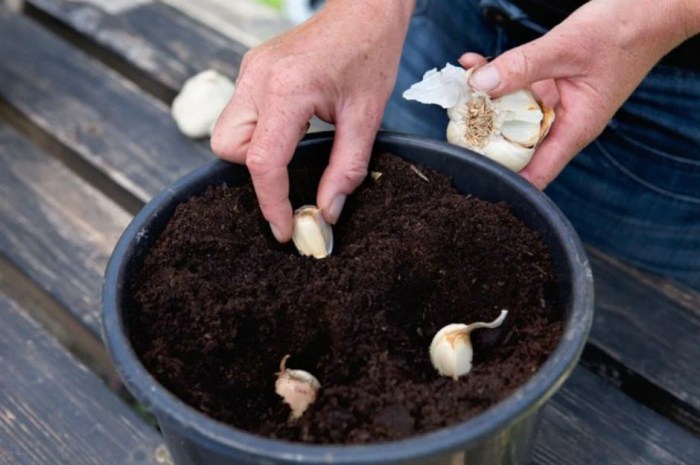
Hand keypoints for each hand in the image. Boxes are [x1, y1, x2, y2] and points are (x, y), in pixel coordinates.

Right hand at [211, 1, 413, 241]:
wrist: (364, 10)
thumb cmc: (370, 53)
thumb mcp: (367, 118)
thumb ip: (346, 170)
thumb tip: (327, 211)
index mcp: (287, 90)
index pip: (263, 161)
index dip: (272, 203)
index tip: (285, 228)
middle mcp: (258, 78)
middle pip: (228, 147)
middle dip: (255, 170)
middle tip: (293, 170)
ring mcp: (250, 71)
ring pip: (228, 132)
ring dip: (255, 151)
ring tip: (296, 142)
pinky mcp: (252, 69)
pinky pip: (240, 114)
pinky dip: (259, 131)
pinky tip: (292, 124)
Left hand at [459, 0, 699, 188]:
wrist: (651, 7)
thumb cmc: (624, 30)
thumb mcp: (566, 48)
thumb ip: (522, 66)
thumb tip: (479, 85)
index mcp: (575, 129)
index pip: (534, 173)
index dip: (502, 178)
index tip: (470, 173)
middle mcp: (563, 123)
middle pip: (515, 145)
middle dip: (483, 137)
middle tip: (451, 126)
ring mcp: (555, 105)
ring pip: (511, 114)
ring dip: (484, 102)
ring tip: (457, 89)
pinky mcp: (550, 85)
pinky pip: (516, 88)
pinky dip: (495, 77)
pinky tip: (474, 64)